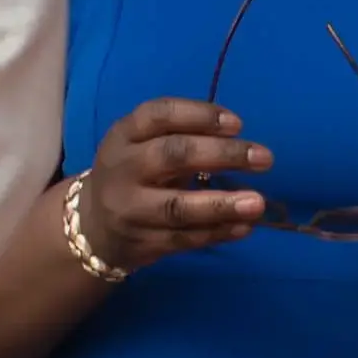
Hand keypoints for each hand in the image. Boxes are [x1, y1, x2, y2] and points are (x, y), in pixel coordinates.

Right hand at [79, 95, 271, 266]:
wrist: (93, 226)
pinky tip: (245, 226)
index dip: (199, 115)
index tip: (238, 124)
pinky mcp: (143, 242)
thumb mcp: (143, 145)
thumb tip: (240, 138)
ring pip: (178, 207)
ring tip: (257, 202)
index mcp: (124, 135)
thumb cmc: (135, 174)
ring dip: (221, 205)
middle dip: (221, 155)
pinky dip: (218, 233)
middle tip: (264, 158)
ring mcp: (131, 209)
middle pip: (172, 156)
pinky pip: (185, 239)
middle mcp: (123, 169)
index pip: (159, 114)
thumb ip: (183, 136)